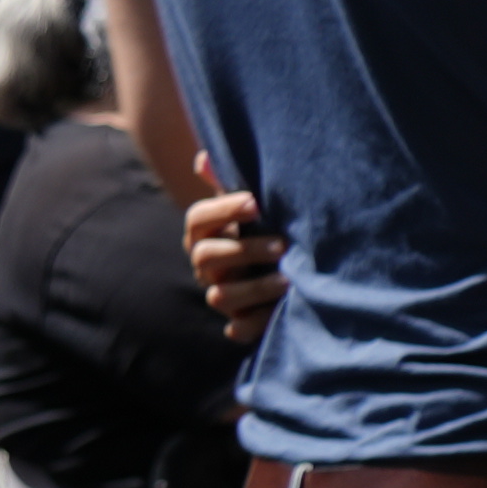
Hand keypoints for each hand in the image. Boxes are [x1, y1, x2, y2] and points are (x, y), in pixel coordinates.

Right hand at [183, 187, 282, 339]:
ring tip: (288, 280)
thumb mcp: (254, 206)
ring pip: (221, 296)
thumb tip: (204, 157)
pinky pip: (238, 330)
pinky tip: (279, 312)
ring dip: (254, 288)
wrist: (288, 271)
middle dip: (244, 250)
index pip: (198, 219)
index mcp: (207, 233)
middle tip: (282, 245)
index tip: (256, 203)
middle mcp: (208, 266)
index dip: (224, 210)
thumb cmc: (267, 228)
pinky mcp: (240, 322)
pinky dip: (256, 323)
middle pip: (206, 257)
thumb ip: (230, 182)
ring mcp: (221, 295)